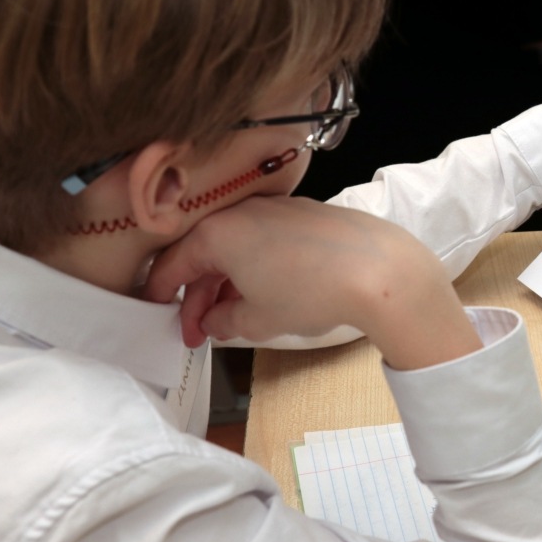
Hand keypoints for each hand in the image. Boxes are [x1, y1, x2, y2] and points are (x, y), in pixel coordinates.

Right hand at [142, 196, 479, 368]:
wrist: (377, 270)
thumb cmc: (313, 290)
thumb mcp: (257, 319)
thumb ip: (224, 321)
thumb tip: (214, 321)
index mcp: (218, 232)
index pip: (174, 264)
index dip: (164, 297)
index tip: (163, 318)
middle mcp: (242, 211)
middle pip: (204, 253)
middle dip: (199, 296)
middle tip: (199, 333)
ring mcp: (275, 208)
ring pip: (236, 246)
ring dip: (227, 282)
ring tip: (231, 319)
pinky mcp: (304, 213)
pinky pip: (264, 239)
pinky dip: (255, 266)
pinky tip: (264, 294)